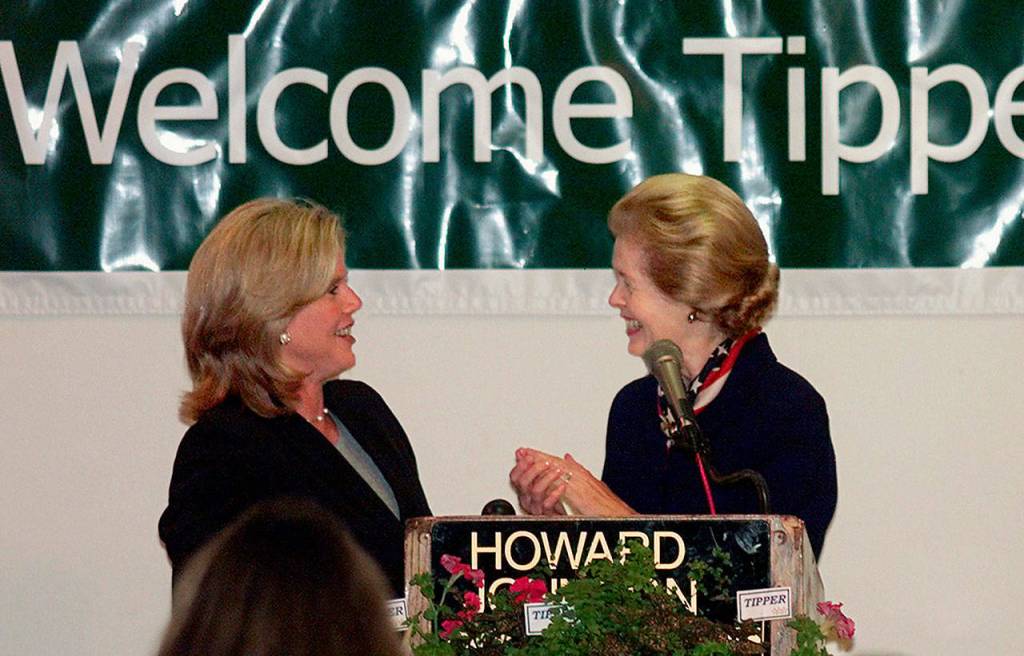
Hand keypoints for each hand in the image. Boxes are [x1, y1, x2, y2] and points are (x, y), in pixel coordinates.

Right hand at [509, 448, 568, 514]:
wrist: (567, 514)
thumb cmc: (554, 498)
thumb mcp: (544, 476)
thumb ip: (534, 463)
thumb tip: (523, 450)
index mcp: (525, 490)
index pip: (515, 477)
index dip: (521, 465)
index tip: (530, 456)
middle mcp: (528, 499)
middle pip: (523, 482)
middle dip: (535, 469)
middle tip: (547, 462)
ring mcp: (537, 507)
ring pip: (535, 491)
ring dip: (548, 478)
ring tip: (558, 471)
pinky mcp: (547, 514)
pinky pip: (547, 504)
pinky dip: (555, 493)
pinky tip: (562, 486)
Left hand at [510, 448, 635, 515]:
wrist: (620, 515)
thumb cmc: (608, 506)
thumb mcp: (593, 485)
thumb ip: (580, 471)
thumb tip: (569, 459)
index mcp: (580, 475)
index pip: (556, 462)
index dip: (541, 457)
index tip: (527, 452)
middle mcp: (580, 476)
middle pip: (554, 463)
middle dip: (537, 457)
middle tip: (522, 451)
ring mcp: (581, 484)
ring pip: (556, 470)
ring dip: (541, 463)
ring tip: (527, 458)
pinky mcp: (580, 494)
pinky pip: (563, 483)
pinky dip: (551, 478)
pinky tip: (540, 475)